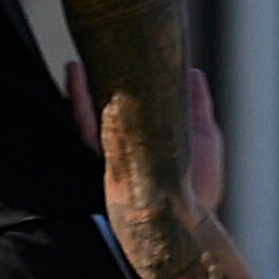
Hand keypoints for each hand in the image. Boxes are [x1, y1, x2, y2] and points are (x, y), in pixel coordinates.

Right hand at [67, 60, 228, 215]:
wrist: (191, 224)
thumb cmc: (200, 187)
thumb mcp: (203, 137)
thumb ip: (195, 106)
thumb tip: (193, 72)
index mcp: (143, 141)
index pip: (124, 106)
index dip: (116, 81)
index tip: (117, 53)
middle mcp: (124, 149)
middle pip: (101, 109)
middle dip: (91, 83)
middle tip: (90, 53)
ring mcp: (112, 159)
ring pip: (87, 120)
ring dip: (79, 93)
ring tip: (76, 66)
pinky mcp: (106, 168)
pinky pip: (88, 135)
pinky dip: (82, 110)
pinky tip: (79, 87)